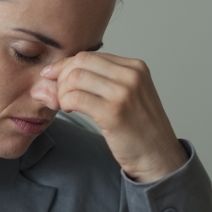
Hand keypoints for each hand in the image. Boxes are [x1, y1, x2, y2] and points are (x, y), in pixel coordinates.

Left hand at [34, 52, 187, 182]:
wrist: (159, 156)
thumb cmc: (140, 128)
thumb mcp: (129, 94)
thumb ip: (104, 80)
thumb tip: (61, 71)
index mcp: (135, 67)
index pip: (89, 55)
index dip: (65, 66)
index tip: (52, 76)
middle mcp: (131, 75)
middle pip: (80, 62)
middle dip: (60, 76)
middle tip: (58, 94)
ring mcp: (123, 93)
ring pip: (74, 79)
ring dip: (62, 92)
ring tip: (66, 105)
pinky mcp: (113, 113)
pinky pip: (75, 98)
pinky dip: (65, 103)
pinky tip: (70, 111)